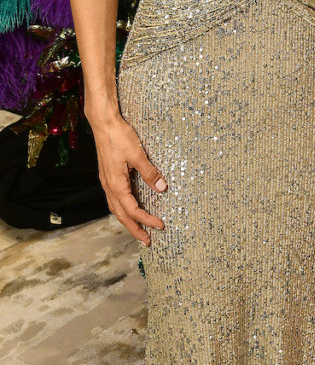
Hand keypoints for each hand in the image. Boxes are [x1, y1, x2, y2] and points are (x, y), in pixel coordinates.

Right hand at [89, 110, 165, 244]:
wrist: (103, 123)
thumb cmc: (119, 136)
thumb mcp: (138, 154)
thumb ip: (150, 173)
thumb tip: (162, 189)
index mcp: (115, 184)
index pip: (132, 210)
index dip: (146, 220)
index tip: (160, 226)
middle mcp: (108, 186)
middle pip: (121, 215)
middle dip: (134, 229)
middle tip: (147, 241)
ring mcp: (106, 181)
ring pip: (116, 208)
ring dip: (128, 220)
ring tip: (139, 229)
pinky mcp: (107, 175)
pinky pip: (114, 199)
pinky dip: (123, 208)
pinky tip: (129, 208)